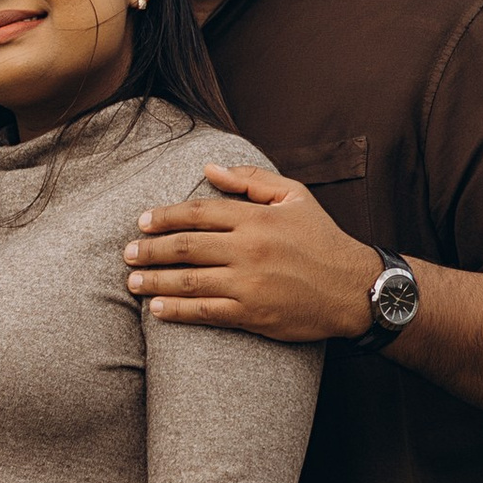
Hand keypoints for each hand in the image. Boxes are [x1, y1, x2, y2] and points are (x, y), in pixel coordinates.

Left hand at [125, 165, 377, 339]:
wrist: (355, 290)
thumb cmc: (322, 240)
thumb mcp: (295, 197)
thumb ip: (251, 179)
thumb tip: (209, 168)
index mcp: (257, 218)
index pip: (198, 213)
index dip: (164, 217)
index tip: (142, 222)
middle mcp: (249, 249)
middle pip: (186, 247)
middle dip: (150, 250)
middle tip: (127, 253)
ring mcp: (249, 283)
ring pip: (189, 280)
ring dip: (154, 280)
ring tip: (131, 281)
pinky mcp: (253, 314)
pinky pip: (206, 312)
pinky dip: (177, 310)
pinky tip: (157, 308)